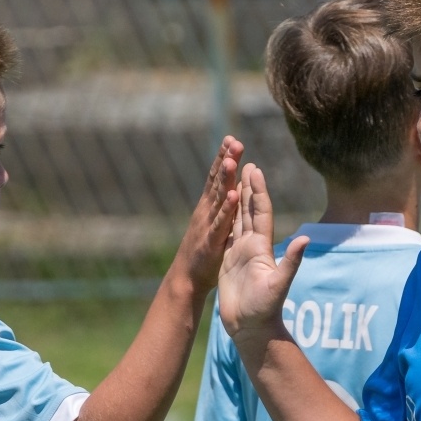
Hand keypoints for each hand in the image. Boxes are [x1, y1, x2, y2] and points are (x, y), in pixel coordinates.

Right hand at [174, 136, 243, 292]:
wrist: (186, 280)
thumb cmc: (203, 253)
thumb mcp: (214, 226)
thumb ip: (222, 207)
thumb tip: (233, 188)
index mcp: (210, 208)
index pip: (218, 179)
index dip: (224, 160)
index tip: (231, 140)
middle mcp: (207, 213)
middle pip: (218, 183)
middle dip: (226, 161)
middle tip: (234, 140)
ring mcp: (208, 227)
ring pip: (218, 200)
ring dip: (225, 180)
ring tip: (231, 160)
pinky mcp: (211, 243)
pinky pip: (221, 224)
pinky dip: (226, 210)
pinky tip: (233, 195)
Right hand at [218, 164, 308, 343]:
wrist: (252, 328)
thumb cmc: (265, 309)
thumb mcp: (279, 284)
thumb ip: (292, 261)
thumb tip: (305, 239)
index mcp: (262, 248)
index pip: (261, 213)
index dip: (259, 191)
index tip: (255, 169)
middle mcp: (253, 247)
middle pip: (250, 210)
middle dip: (249, 187)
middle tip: (245, 162)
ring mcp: (241, 253)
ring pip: (238, 220)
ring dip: (238, 199)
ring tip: (234, 179)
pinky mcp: (228, 261)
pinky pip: (226, 235)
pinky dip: (225, 219)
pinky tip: (223, 208)